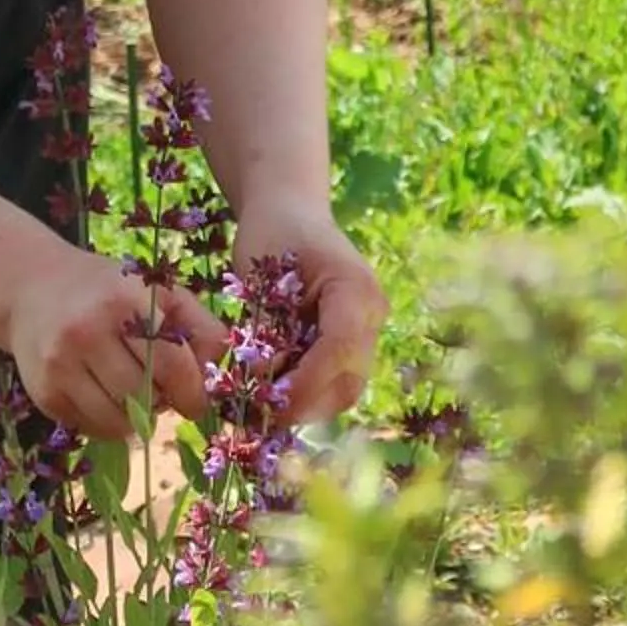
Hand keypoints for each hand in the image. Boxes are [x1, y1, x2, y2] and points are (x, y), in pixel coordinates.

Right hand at [0, 245, 224, 441]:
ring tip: (132, 395)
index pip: (172, 364)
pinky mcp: (44, 392)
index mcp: (123, 299)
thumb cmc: (108, 291)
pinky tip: (103, 396)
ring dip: (136, 419)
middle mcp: (87, 329)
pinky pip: (91, 429)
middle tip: (160, 394)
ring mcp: (60, 363)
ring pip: (118, 421)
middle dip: (161, 403)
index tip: (194, 402)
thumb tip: (217, 374)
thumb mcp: (156, 290)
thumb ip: (199, 326)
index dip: (192, 392)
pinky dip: (107, 423)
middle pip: (145, 396)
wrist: (31, 287)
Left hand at [235, 204, 387, 426]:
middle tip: (256, 414)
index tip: (266, 402)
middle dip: (302, 404)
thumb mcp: (262, 273)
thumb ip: (266, 327)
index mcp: (355, 290)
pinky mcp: (352, 344)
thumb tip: (260, 382)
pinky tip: (269, 392)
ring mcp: (366, 332)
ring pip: (343, 390)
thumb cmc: (271, 232)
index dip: (305, 383)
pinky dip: (303, 393)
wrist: (288, 211)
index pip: (340, 349)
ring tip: (258, 406)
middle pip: (348, 381)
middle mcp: (371, 316)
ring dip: (302, 405)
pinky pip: (334, 381)